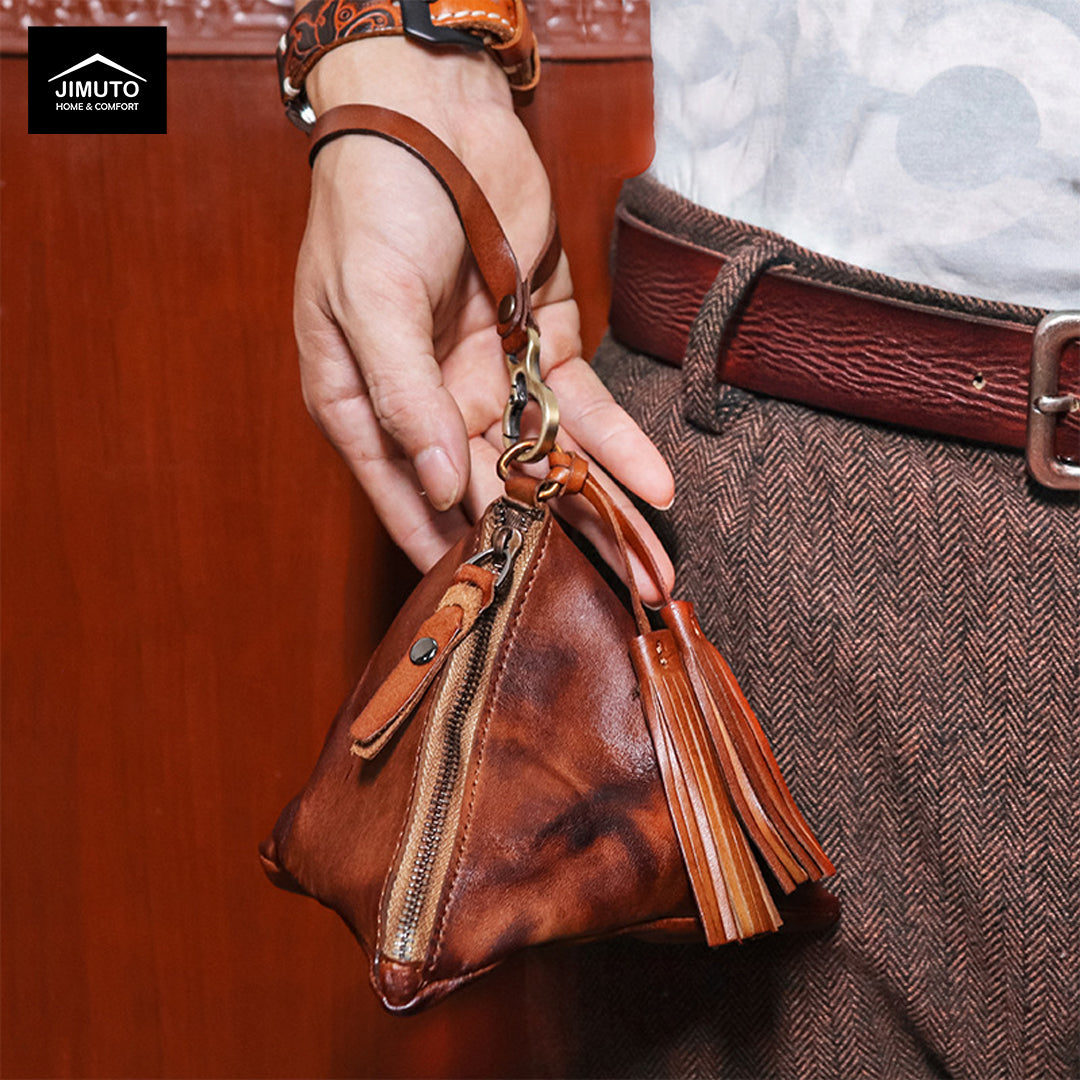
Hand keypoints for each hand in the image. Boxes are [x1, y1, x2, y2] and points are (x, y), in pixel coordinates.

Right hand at [295, 39, 674, 599]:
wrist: (436, 114)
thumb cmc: (374, 206)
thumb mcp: (369, 302)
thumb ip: (405, 396)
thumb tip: (445, 485)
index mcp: (369, 408)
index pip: (410, 501)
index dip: (454, 554)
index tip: (501, 606)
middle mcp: (434, 408)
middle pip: (496, 492)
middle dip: (552, 548)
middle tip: (613, 600)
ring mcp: (493, 380)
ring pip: (551, 461)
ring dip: (601, 510)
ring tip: (653, 568)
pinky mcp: (546, 347)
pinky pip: (585, 407)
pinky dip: (621, 444)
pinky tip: (657, 487)